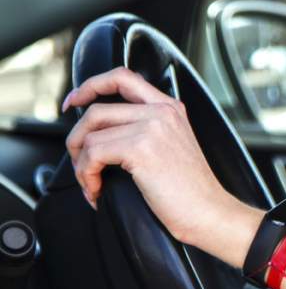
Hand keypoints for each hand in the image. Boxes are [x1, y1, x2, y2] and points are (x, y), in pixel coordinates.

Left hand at [63, 67, 258, 263]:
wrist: (209, 212)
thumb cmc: (190, 191)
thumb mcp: (172, 147)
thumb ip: (146, 129)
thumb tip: (99, 132)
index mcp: (170, 108)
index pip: (122, 77)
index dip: (90, 85)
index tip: (74, 102)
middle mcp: (161, 112)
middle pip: (96, 109)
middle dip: (75, 139)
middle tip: (78, 162)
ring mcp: (152, 128)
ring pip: (89, 136)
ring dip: (80, 165)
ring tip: (92, 184)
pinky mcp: (140, 149)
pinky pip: (92, 155)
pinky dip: (86, 176)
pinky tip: (97, 190)